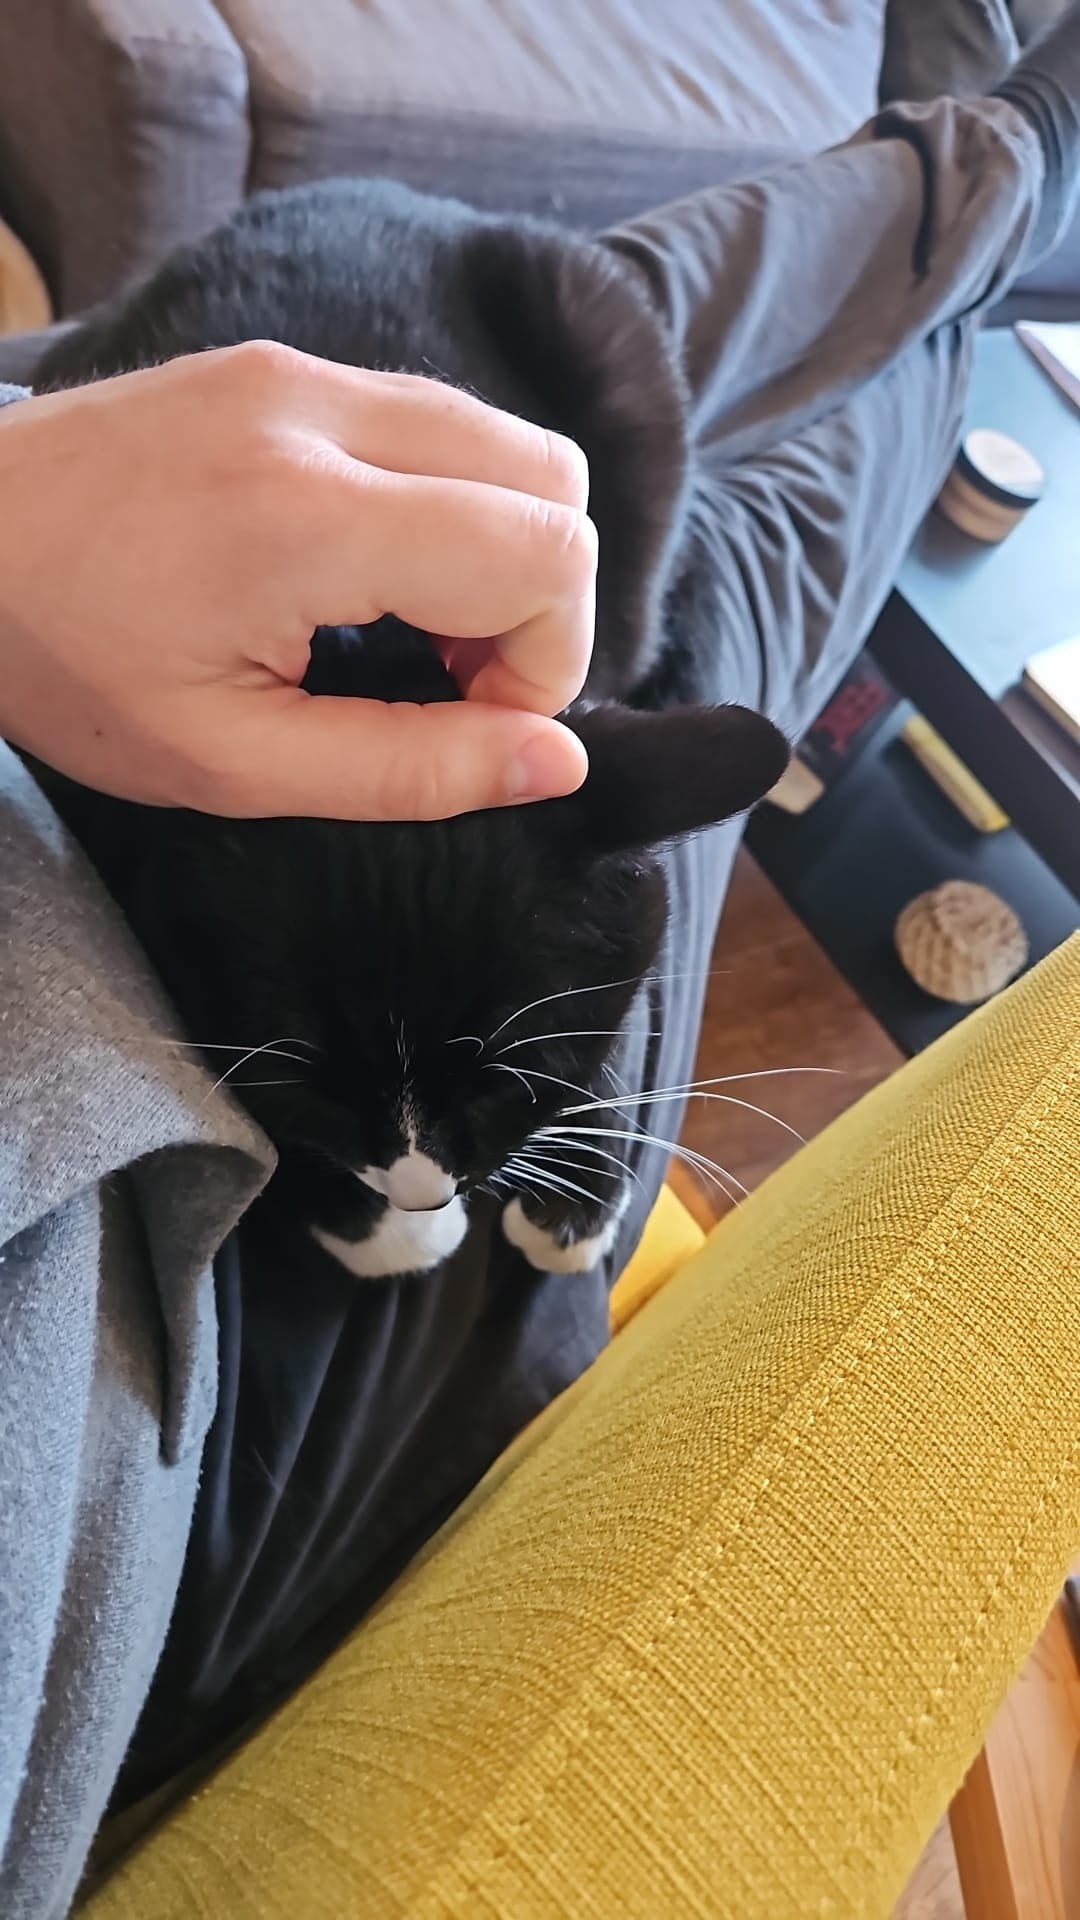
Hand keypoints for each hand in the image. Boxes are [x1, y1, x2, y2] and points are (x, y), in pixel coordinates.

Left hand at [0, 342, 595, 817]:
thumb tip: (556, 764)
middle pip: (555, 477)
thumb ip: (409, 770)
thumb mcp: (231, 763)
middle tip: (454, 679)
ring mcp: (299, 369)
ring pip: (508, 438)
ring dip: (503, 546)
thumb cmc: (62, 662)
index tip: (473, 720)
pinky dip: (452, 502)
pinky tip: (375, 575)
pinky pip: (436, 419)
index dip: (548, 660)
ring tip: (413, 631)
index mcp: (305, 518)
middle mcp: (318, 411)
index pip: (546, 552)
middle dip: (541, 599)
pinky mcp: (282, 362)